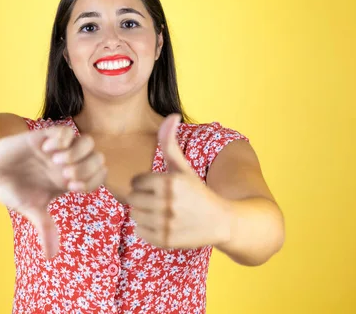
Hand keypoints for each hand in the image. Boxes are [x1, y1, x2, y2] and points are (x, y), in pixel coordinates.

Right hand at [0, 126, 106, 257]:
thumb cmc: (10, 190)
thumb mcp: (30, 210)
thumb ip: (45, 228)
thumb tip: (51, 257)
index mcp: (68, 180)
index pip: (98, 177)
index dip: (91, 182)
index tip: (71, 188)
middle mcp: (67, 163)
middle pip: (99, 158)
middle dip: (86, 168)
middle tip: (65, 175)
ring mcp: (58, 149)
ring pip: (87, 142)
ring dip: (76, 153)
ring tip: (56, 161)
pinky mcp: (44, 136)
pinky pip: (65, 130)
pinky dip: (61, 139)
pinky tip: (46, 148)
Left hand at [128, 114, 230, 249]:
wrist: (222, 221)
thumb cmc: (197, 191)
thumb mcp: (183, 167)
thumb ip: (170, 142)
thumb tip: (172, 115)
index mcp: (170, 181)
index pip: (135, 181)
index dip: (145, 184)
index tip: (159, 187)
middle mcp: (168, 202)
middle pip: (133, 199)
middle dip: (143, 199)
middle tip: (160, 201)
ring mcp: (166, 223)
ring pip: (135, 215)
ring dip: (145, 214)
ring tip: (163, 212)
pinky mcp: (165, 240)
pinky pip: (140, 231)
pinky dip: (148, 229)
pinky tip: (164, 225)